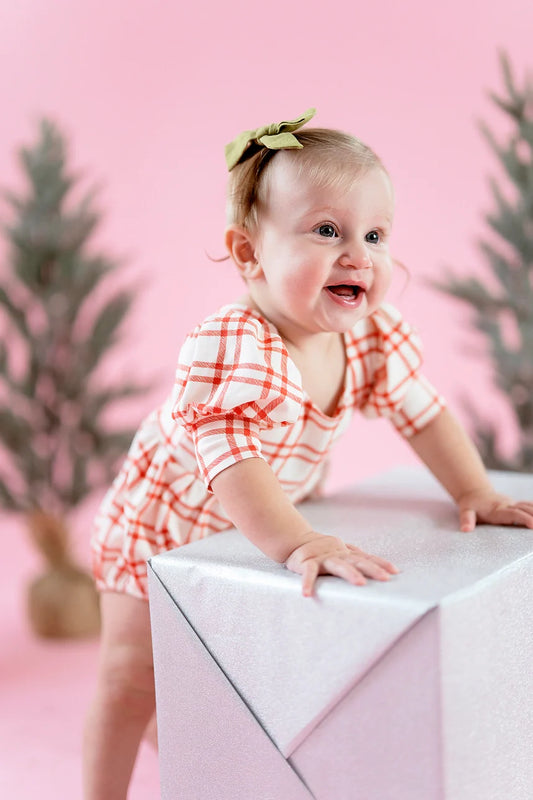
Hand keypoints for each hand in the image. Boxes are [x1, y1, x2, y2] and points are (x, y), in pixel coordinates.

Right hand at [284, 532, 398, 596]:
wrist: (296, 541)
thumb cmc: (322, 550)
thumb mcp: (341, 551)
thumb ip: (357, 555)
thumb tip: (377, 562)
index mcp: (346, 554)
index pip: (367, 558)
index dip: (380, 563)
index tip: (395, 572)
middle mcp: (337, 554)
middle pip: (357, 561)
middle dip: (372, 569)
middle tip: (385, 578)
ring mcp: (323, 558)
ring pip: (338, 565)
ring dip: (349, 573)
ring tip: (360, 583)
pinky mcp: (306, 562)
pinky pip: (308, 573)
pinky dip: (307, 583)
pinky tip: (307, 594)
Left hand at [458, 488, 532, 531]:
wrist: (475, 492)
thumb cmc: (470, 505)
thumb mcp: (465, 511)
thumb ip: (466, 520)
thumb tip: (466, 530)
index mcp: (497, 510)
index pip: (513, 514)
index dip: (523, 519)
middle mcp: (508, 506)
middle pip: (525, 510)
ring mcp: (513, 505)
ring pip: (529, 507)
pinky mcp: (516, 505)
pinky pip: (529, 506)